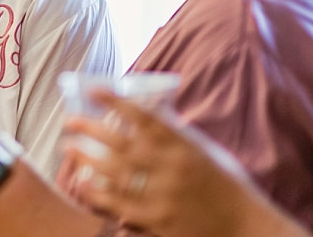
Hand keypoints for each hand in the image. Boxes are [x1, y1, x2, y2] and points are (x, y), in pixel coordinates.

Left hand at [62, 90, 289, 236]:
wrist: (244, 226)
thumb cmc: (223, 183)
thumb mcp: (201, 149)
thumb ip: (172, 133)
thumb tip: (140, 112)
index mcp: (184, 144)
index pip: (143, 116)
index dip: (115, 101)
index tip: (92, 90)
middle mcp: (172, 167)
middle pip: (120, 142)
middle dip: (89, 128)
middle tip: (69, 120)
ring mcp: (163, 195)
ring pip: (113, 172)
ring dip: (86, 157)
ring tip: (68, 147)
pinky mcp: (157, 221)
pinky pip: (118, 205)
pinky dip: (97, 193)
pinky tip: (81, 184)